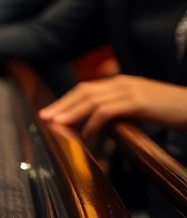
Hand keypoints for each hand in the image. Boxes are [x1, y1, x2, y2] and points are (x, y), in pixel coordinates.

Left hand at [38, 76, 186, 138]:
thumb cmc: (172, 110)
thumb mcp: (142, 108)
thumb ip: (122, 111)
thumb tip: (101, 124)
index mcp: (122, 83)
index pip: (87, 89)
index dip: (67, 100)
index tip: (51, 112)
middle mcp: (123, 83)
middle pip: (83, 91)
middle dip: (62, 104)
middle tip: (44, 117)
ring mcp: (131, 91)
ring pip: (91, 99)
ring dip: (71, 112)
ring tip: (57, 124)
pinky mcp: (139, 103)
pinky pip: (108, 111)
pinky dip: (93, 122)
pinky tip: (87, 134)